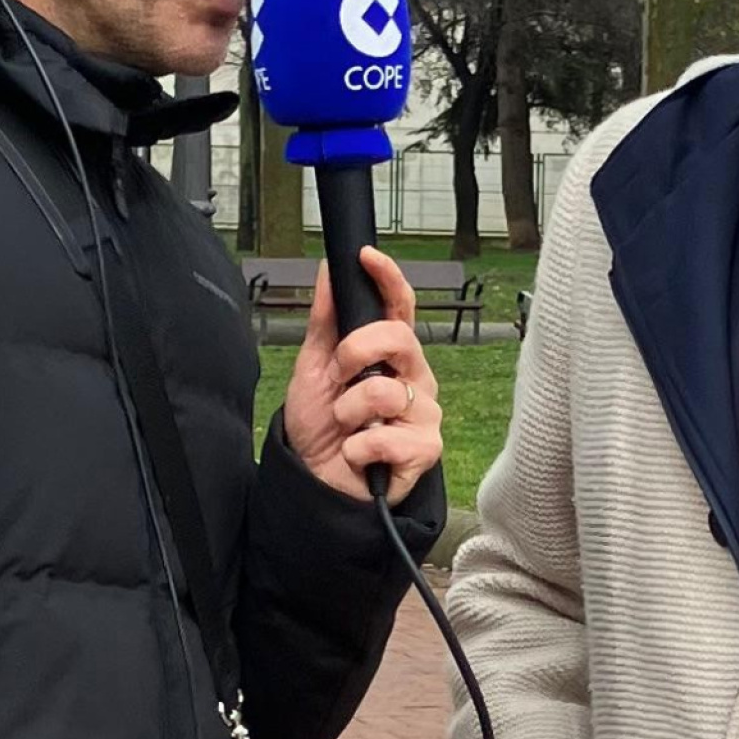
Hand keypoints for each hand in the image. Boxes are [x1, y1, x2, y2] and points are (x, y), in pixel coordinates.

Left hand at [279, 247, 442, 506]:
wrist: (316, 481)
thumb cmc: (322, 425)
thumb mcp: (312, 368)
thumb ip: (324, 321)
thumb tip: (327, 271)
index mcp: (391, 353)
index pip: (399, 306)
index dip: (388, 278)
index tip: (366, 257)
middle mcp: (414, 377)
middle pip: (400, 338)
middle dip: (356, 352)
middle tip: (338, 376)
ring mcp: (423, 413)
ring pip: (386, 392)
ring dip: (348, 412)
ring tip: (346, 427)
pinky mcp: (425, 449)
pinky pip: (387, 437)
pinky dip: (357, 448)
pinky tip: (357, 454)